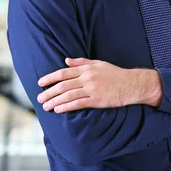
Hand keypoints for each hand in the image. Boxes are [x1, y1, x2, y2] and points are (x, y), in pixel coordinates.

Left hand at [37, 58, 160, 112]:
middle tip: (39, 98)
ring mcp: (92, 89)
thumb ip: (82, 62)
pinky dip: (67, 107)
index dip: (50, 78)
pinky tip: (58, 110)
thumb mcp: (99, 64)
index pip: (64, 73)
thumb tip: (66, 61)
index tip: (40, 83)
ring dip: (55, 101)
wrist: (131, 84)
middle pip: (63, 85)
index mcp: (87, 69)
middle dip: (49, 92)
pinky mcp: (97, 100)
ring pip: (68, 95)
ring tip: (46, 106)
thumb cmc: (115, 74)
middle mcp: (88, 78)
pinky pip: (78, 104)